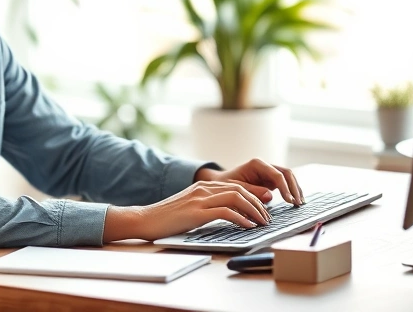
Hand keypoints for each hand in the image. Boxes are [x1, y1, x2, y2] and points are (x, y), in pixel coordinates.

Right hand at [102, 181, 271, 241]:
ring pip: (236, 198)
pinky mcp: (195, 212)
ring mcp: (199, 199)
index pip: (236, 186)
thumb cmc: (166, 218)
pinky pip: (224, 212)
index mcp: (203, 187)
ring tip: (262, 222)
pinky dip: (240, 218)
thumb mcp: (190, 208)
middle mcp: (203, 189)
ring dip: (253, 210)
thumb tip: (229, 215)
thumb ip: (207, 207)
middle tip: (268, 217)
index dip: (254, 196)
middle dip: (258, 203)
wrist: (144, 219)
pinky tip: (247, 226)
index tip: (264, 209)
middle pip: (240, 189)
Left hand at [194, 158, 304, 204]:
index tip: (289, 200)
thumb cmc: (225, 185)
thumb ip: (252, 191)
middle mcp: (265, 166)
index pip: (276, 174)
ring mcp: (269, 172)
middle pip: (286, 173)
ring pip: (288, 178)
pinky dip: (291, 192)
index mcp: (257, 164)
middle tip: (298, 203)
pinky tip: (295, 201)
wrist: (220, 184)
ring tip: (300, 203)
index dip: (285, 188)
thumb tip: (270, 196)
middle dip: (294, 188)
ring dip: (296, 189)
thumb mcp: (236, 189)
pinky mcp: (270, 180)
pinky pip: (285, 184)